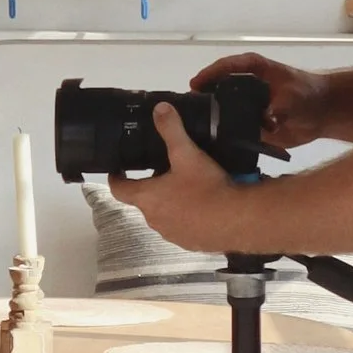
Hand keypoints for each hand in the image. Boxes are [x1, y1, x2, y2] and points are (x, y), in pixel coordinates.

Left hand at [109, 104, 255, 254]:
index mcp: (147, 198)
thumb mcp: (187, 153)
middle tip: (165, 171)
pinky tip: (205, 207)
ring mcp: (172, 234)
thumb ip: (171, 129)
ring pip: (165, 215)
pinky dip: (189, 218)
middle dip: (152, 187)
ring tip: (188, 188)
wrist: (237, 221)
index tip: (118, 171)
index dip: (116, 178)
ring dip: (171, 204)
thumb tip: (159, 109)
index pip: (119, 189)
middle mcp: (154, 219)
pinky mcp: (191, 243)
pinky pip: (183, 228)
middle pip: (145, 201)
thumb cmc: (206, 188)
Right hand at [190, 51, 332, 153]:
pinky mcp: (250, 124)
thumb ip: (280, 108)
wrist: (323, 113)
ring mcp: (246, 106)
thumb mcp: (294, 97)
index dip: (209, 74)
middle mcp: (245, 85)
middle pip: (216, 88)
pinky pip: (232, 129)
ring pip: (221, 110)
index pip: (226, 66)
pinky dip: (223, 136)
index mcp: (253, 69)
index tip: (195, 85)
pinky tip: (211, 144)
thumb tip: (267, 121)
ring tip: (192, 129)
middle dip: (202, 98)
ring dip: (210, 119)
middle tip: (186, 110)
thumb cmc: (308, 94)